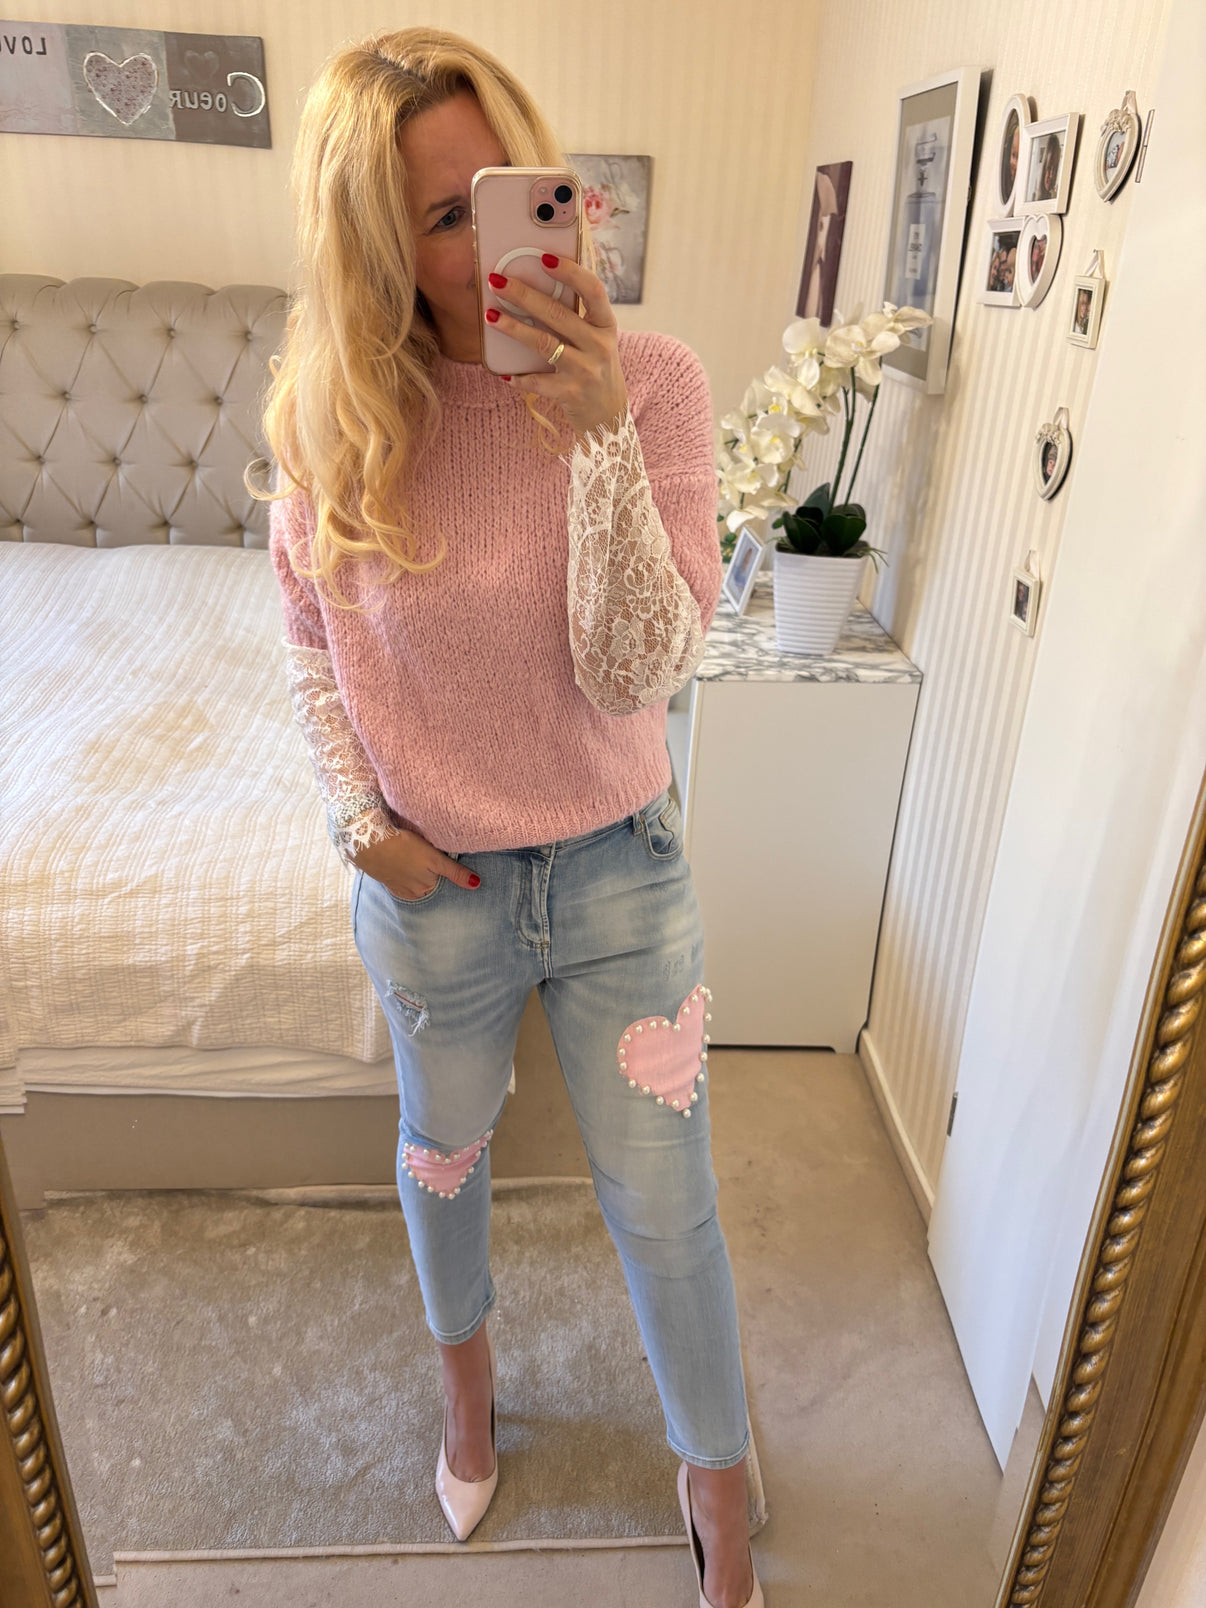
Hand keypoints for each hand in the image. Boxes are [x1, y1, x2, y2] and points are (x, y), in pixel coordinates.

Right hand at [352, 828, 479, 900]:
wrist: (370, 842)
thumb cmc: (404, 847)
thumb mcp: (434, 858)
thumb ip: (455, 873)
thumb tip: (477, 884)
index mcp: (426, 888)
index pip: (442, 882)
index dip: (441, 870)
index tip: (435, 859)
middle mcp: (414, 893)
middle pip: (429, 883)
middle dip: (429, 872)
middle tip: (423, 855)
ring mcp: (399, 888)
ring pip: (414, 882)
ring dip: (415, 873)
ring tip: (412, 857)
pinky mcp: (387, 881)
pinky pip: (400, 880)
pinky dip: (402, 873)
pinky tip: (401, 862)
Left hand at [485, 254, 627, 441]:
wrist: (609, 417)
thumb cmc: (595, 368)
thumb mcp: (596, 339)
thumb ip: (576, 317)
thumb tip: (537, 285)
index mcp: (606, 325)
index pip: (593, 290)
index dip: (570, 272)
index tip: (544, 257)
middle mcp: (599, 346)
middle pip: (558, 314)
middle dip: (524, 295)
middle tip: (497, 281)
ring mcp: (586, 371)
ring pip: (544, 344)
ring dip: (514, 328)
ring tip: (490, 316)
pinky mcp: (571, 394)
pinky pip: (539, 383)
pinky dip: (520, 378)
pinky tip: (504, 373)